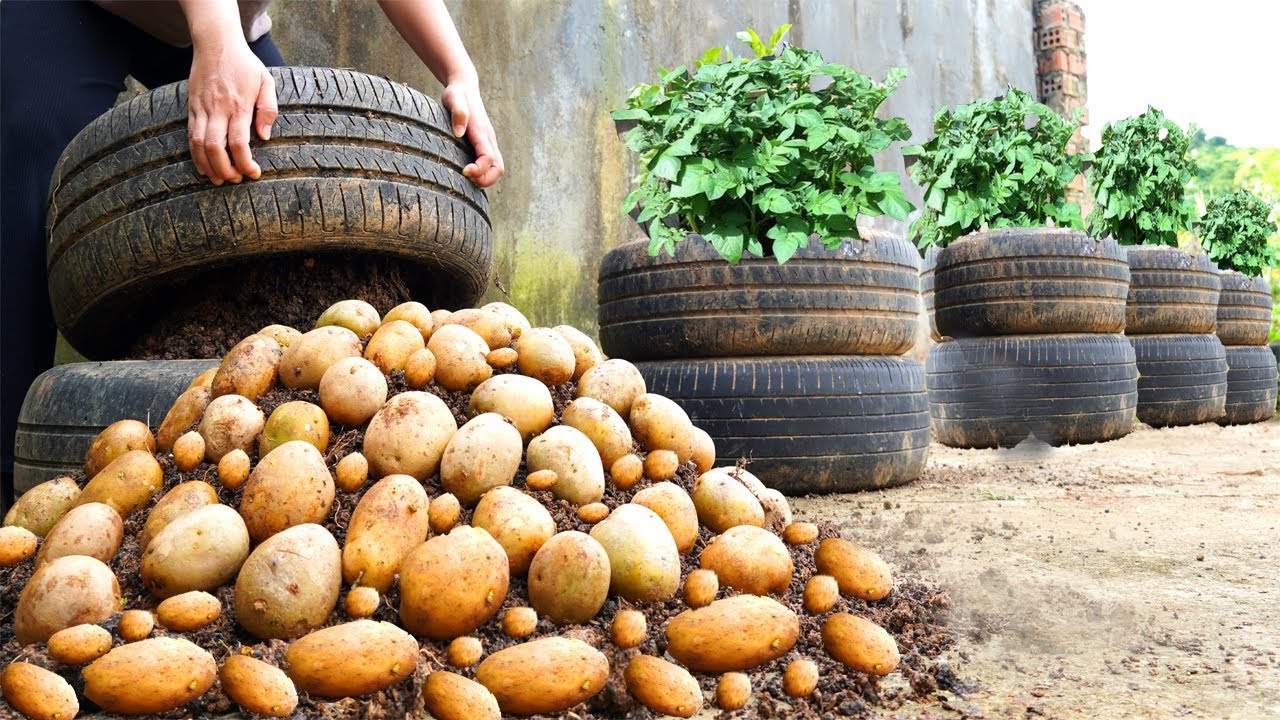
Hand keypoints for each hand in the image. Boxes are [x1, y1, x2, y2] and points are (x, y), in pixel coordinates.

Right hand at [187, 41, 277, 184]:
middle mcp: (217, 109)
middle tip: (235, 180)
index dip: (245, 163)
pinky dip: (195, 154)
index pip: (239, 142)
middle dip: (224, 169)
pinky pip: (190, 135)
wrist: (216, 42)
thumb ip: (268, 109)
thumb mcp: (266, 82)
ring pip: (197, 144)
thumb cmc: (245, 64)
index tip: (253, 173)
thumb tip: (264, 136)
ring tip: (219, 179)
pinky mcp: (192, 107)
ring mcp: (201, 108)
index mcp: (238, 105)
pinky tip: (203, 165)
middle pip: (215, 147)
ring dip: (207, 166)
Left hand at [442, 77, 503, 187]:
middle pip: (498, 168)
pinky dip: (484, 174)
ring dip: (485, 179)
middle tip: (466, 179)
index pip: (488, 158)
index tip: (464, 171)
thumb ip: (458, 111)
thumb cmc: (456, 93)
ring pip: (497, 168)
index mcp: (481, 132)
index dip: (479, 170)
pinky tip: (468, 173)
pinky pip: (491, 165)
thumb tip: (459, 132)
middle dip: (485, 180)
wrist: (465, 86)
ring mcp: (489, 142)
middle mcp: (489, 139)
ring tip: (466, 177)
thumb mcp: (453, 97)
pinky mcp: (486, 144)